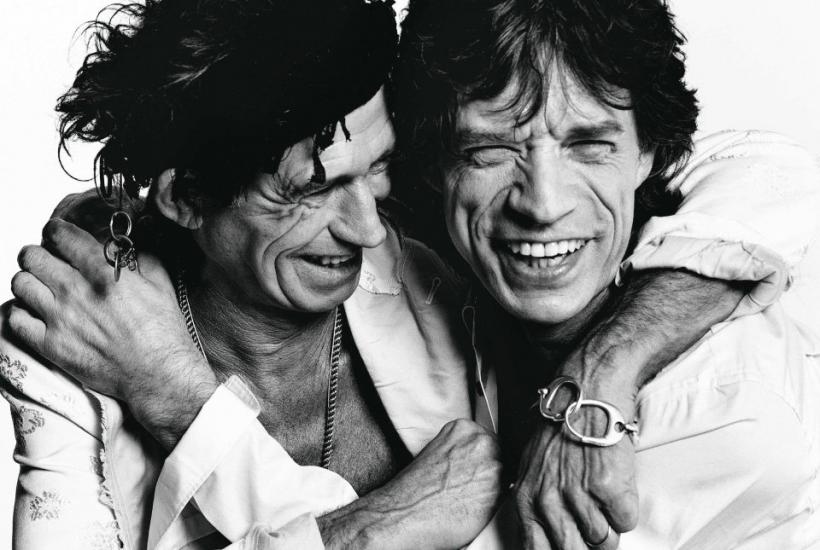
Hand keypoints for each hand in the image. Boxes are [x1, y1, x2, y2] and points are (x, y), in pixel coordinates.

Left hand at [9, 218, 217, 447]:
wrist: (158, 374)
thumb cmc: (163, 331)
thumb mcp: (160, 283)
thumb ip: (140, 257)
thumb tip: (124, 243)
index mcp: (105, 273)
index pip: (60, 236)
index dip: (55, 231)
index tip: (58, 235)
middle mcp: (77, 292)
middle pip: (31, 256)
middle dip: (37, 254)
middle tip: (46, 261)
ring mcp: (61, 319)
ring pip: (20, 283)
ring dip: (29, 281)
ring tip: (41, 288)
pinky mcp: (51, 346)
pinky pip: (15, 319)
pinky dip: (21, 312)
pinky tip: (37, 314)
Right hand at [319, 419, 503, 549]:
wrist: (402, 515)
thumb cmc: (415, 491)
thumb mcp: (439, 453)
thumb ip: (463, 449)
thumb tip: (478, 460)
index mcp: (464, 428)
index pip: (490, 439)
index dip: (485, 459)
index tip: (478, 470)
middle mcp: (481, 441)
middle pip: (503, 454)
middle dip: (492, 471)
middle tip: (473, 487)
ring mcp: (492, 464)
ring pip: (507, 475)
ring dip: (495, 487)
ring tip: (471, 499)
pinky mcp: (497, 491)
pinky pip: (506, 496)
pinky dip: (496, 503)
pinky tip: (475, 508)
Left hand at [514, 362, 637, 549]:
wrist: (587, 394)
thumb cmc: (561, 428)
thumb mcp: (533, 468)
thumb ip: (536, 504)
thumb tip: (547, 539)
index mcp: (526, 499)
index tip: (574, 547)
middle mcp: (549, 500)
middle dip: (587, 547)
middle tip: (594, 532)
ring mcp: (578, 494)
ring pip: (604, 541)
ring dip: (609, 527)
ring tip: (604, 500)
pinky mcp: (608, 487)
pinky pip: (625, 521)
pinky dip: (626, 509)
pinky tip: (617, 486)